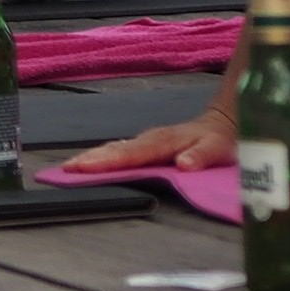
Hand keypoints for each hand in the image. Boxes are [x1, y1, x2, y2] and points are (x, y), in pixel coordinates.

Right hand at [73, 107, 236, 175]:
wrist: (223, 121)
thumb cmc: (219, 139)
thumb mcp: (218, 148)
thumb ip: (201, 156)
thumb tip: (184, 164)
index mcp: (163, 142)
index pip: (132, 154)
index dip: (108, 162)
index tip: (85, 167)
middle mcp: (150, 139)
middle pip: (116, 150)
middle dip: (90, 158)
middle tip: (66, 169)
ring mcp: (147, 140)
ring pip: (115, 148)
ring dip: (92, 157)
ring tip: (70, 166)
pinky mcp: (146, 143)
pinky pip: (120, 149)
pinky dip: (103, 155)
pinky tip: (91, 161)